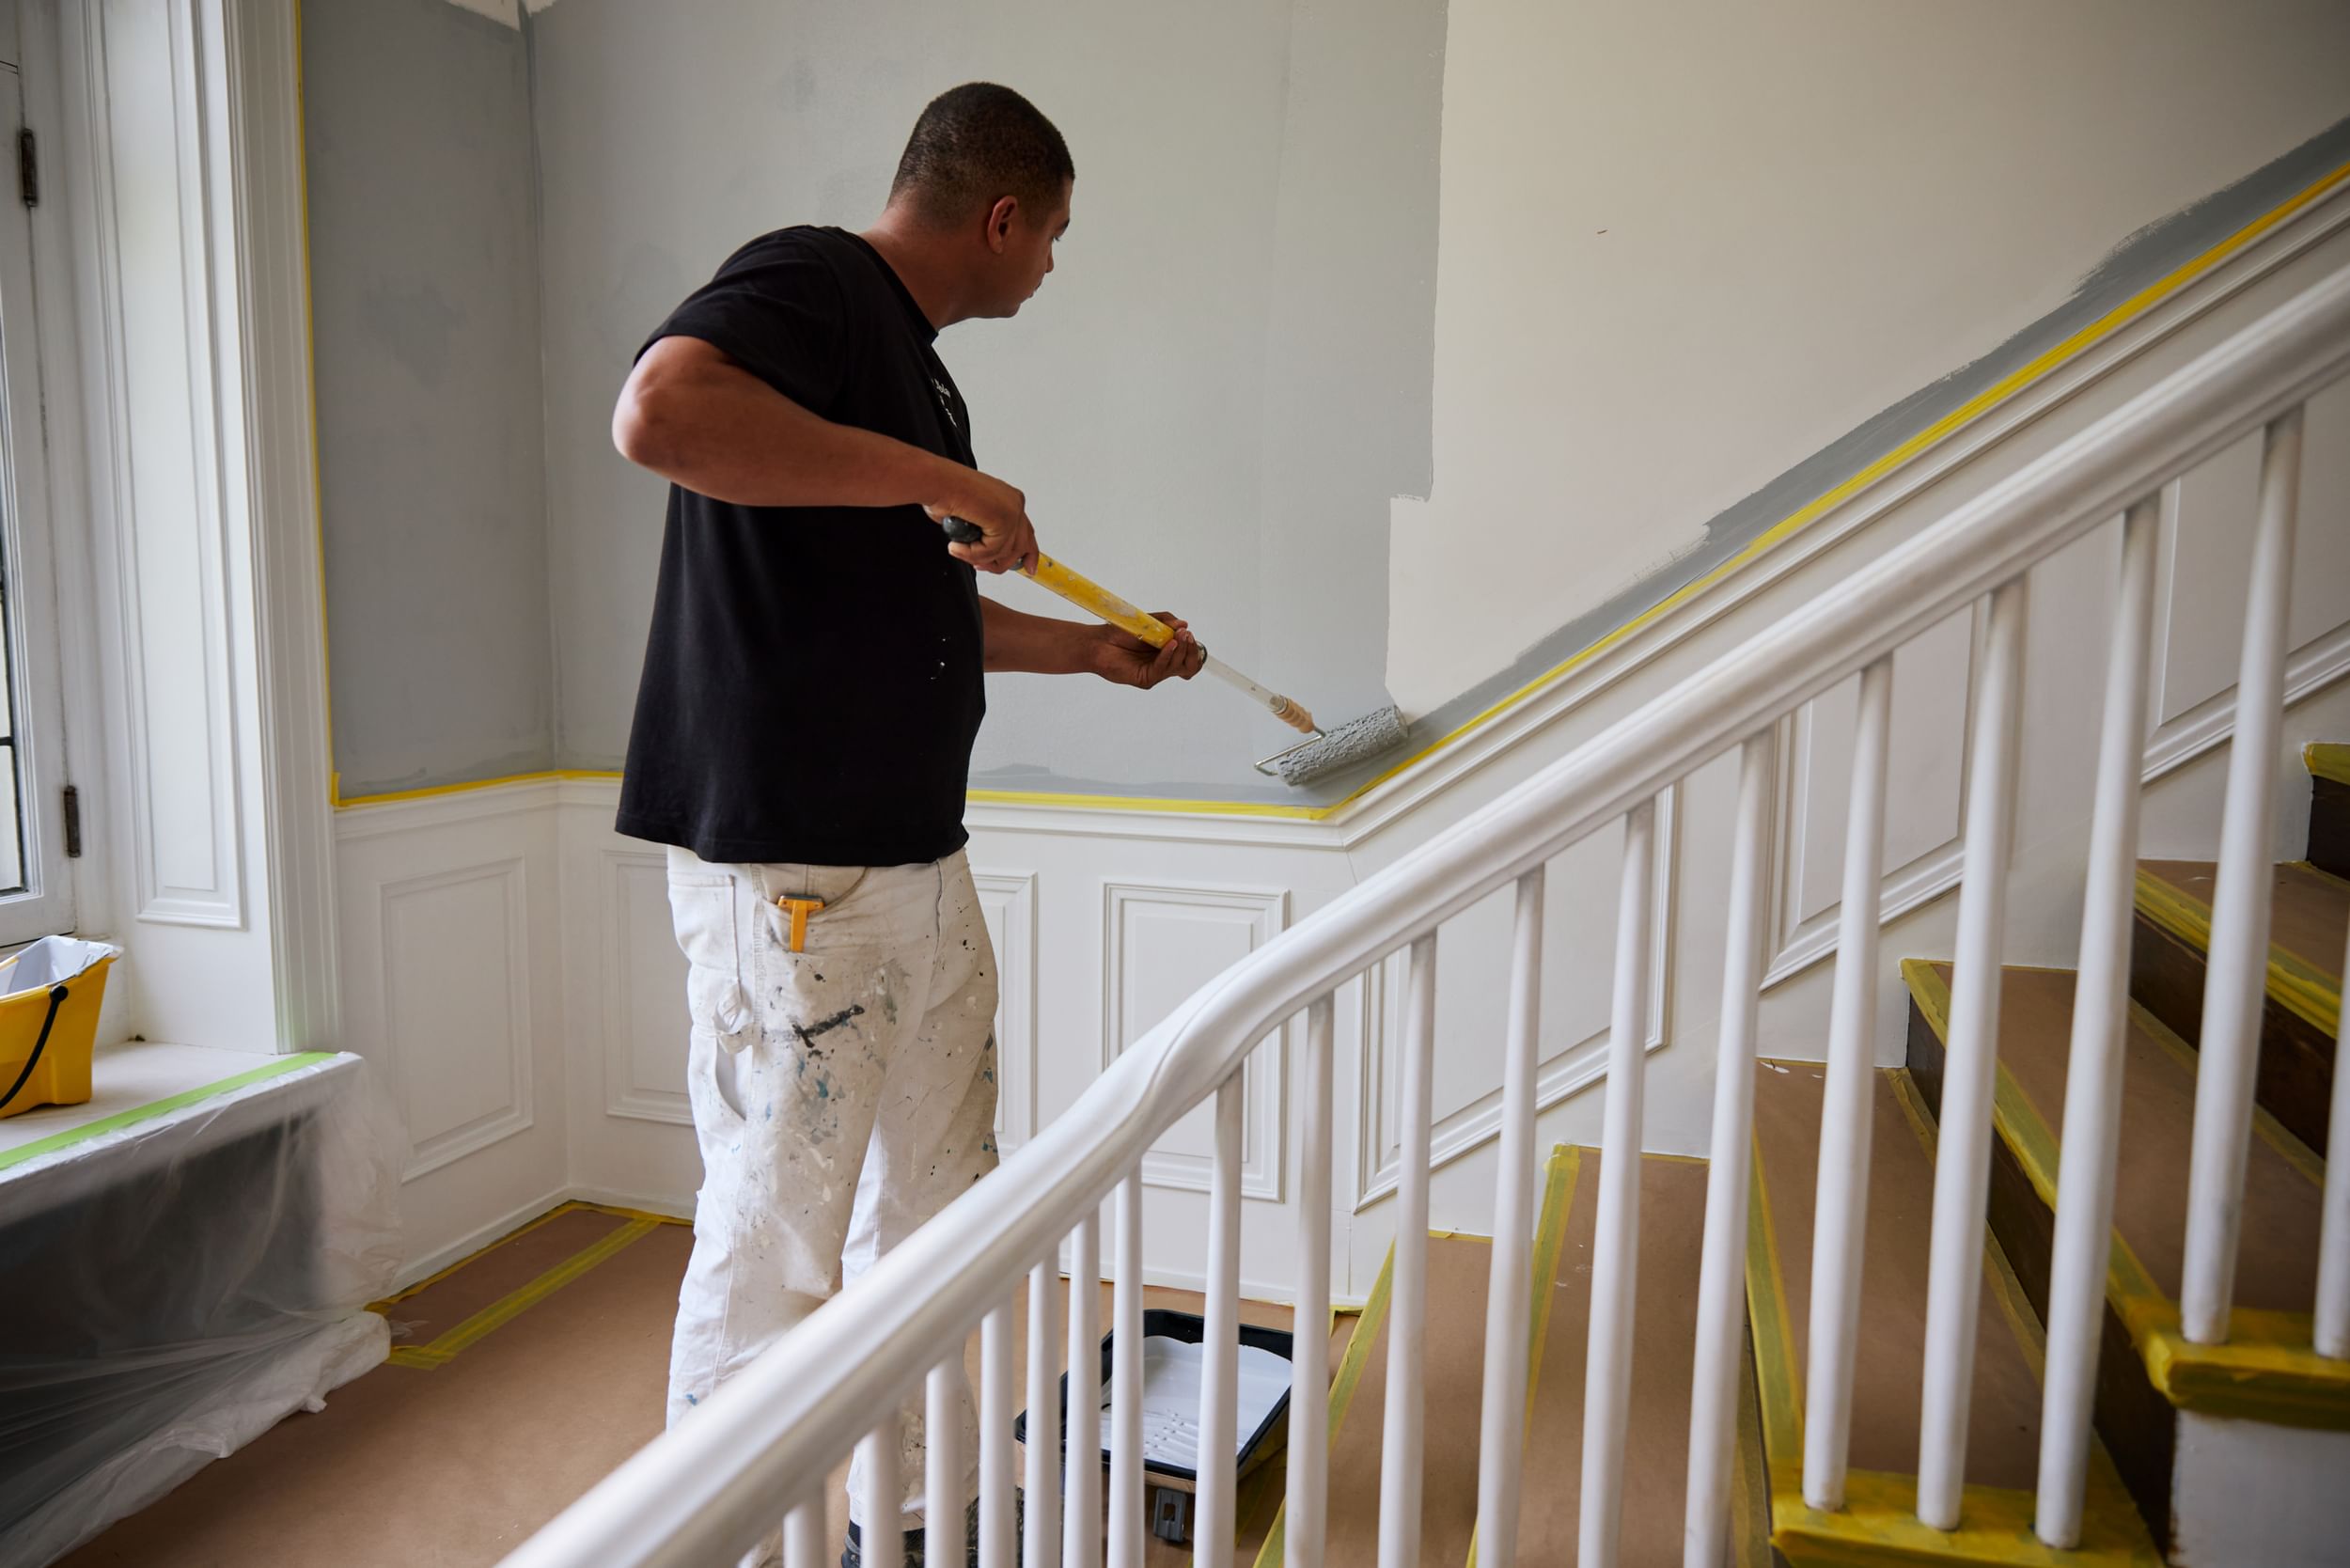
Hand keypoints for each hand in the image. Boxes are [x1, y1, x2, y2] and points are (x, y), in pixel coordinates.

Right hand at [926, 467, 1037, 575]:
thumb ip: (987, 533)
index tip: (1028, 569)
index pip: (1027, 532)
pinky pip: (991, 550)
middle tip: (980, 566)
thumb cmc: (945, 492)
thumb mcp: (973, 517)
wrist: (936, 482)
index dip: (1027, 554)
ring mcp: (1011, 510)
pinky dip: (971, 553)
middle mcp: (1015, 503)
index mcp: (1010, 499)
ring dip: (978, 557)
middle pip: (1021, 546)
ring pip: (1004, 552)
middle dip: (1000, 563)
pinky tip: (957, 546)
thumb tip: (989, 555)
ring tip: (959, 550)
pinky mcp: (1003, 519)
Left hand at [1091, 611, 1205, 689]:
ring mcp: (1154, 673)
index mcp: (1165, 653)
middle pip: (1189, 666)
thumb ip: (1167, 621)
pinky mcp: (1145, 679)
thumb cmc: (1119, 632)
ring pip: (1178, 668)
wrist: (1098, 642)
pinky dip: (1168, 655)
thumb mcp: (1148, 621)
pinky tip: (1169, 644)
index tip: (1189, 633)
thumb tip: (1184, 624)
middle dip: (1192, 651)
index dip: (1193, 648)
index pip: (1188, 657)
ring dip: (1182, 650)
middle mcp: (1162, 664)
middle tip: (1187, 635)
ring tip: (1180, 636)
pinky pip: (1162, 669)